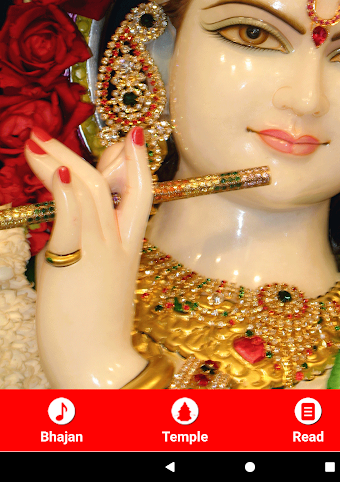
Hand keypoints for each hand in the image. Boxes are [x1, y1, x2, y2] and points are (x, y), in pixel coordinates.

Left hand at [25, 126, 152, 388]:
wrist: (98, 367)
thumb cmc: (95, 327)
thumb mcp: (100, 278)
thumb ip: (87, 244)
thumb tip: (66, 223)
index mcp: (128, 245)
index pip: (142, 190)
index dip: (136, 159)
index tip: (128, 136)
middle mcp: (116, 240)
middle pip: (110, 181)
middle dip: (81, 150)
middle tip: (48, 135)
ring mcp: (96, 248)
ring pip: (88, 188)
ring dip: (60, 159)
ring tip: (34, 144)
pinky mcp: (72, 260)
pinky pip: (71, 215)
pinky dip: (62, 188)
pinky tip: (52, 169)